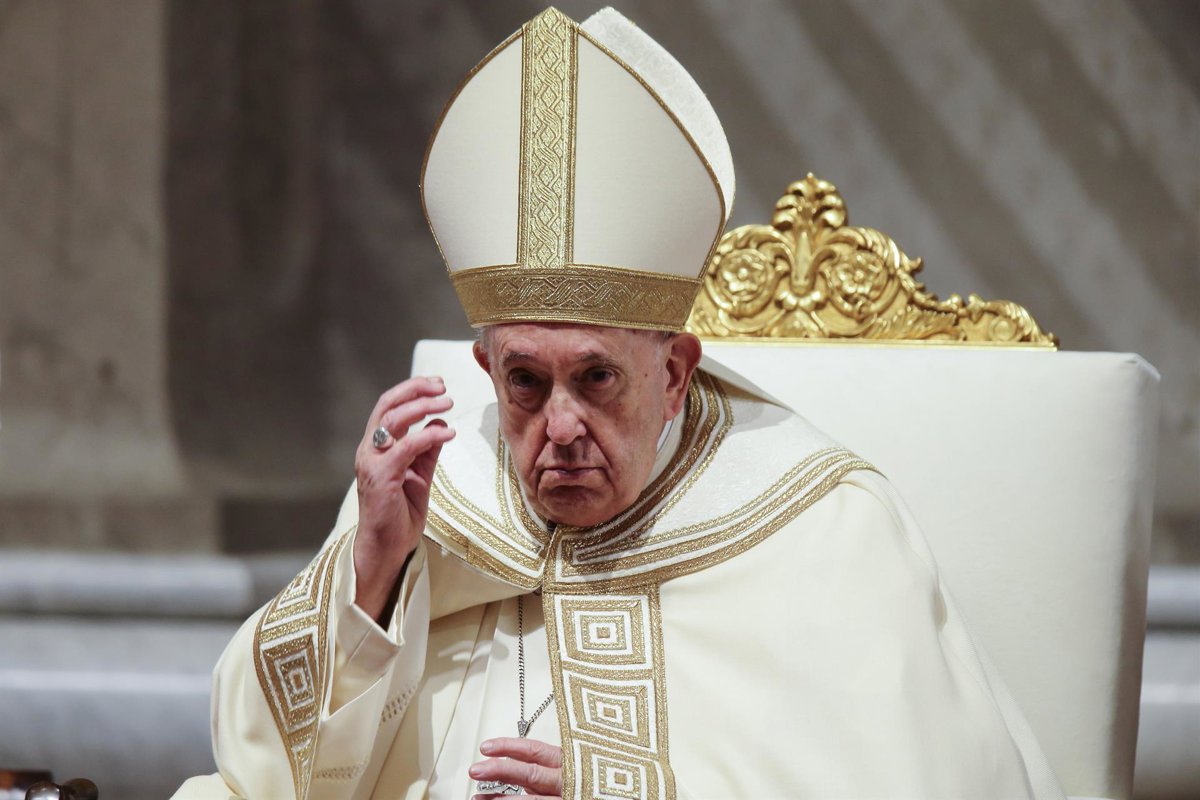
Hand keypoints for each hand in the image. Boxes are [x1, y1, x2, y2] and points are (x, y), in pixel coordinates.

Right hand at [353, 376, 455, 621]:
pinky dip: (427, 436)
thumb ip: (427, 449)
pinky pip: (404, 448)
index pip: (389, 405)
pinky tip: (447, 433)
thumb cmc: (400, 513)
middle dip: (416, 391)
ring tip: (447, 404)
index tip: (438, 384)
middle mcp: (369, 449)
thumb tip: (440, 422)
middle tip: (443, 388)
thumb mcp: (419, 474)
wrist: (387, 547)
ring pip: (393, 420)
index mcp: (376, 446)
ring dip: (422, 407)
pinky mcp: (381, 477)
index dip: (412, 389)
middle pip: (388, 405)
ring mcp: (371, 463)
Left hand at [470, 737, 562, 798]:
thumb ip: (542, 770)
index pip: (534, 750)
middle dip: (500, 771)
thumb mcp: (568, 768)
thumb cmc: (583, 784)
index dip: (508, 747)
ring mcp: (565, 798)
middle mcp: (566, 779)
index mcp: (566, 760)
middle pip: (530, 773)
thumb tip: (510, 767)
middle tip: (475, 770)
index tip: (485, 747)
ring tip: (478, 797)